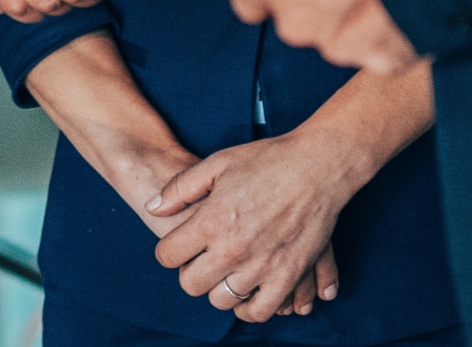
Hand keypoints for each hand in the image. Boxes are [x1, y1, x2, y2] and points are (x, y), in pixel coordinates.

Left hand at [148, 132, 352, 320]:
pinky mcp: (288, 276)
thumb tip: (154, 208)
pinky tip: (247, 292)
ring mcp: (261, 266)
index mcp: (211, 220)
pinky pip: (260, 310)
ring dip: (218, 288)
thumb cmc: (268, 160)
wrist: (318, 166)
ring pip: (222, 300)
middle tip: (201, 259)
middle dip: (190, 272)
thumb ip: (180, 189)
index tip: (179, 245)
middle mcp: (233, 249)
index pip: (168, 256)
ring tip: (225, 272)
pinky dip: (250, 307)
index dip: (169, 250)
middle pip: (191, 284)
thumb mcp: (217, 163)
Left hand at [229, 0, 417, 74]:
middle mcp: (295, 20)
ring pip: (345, 39)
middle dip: (328, 4)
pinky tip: (413, 5)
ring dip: (364, 22)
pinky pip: (384, 52)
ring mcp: (337, 45)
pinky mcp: (379, 61)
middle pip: (303, 21)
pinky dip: (397, 36)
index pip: (250, 0)